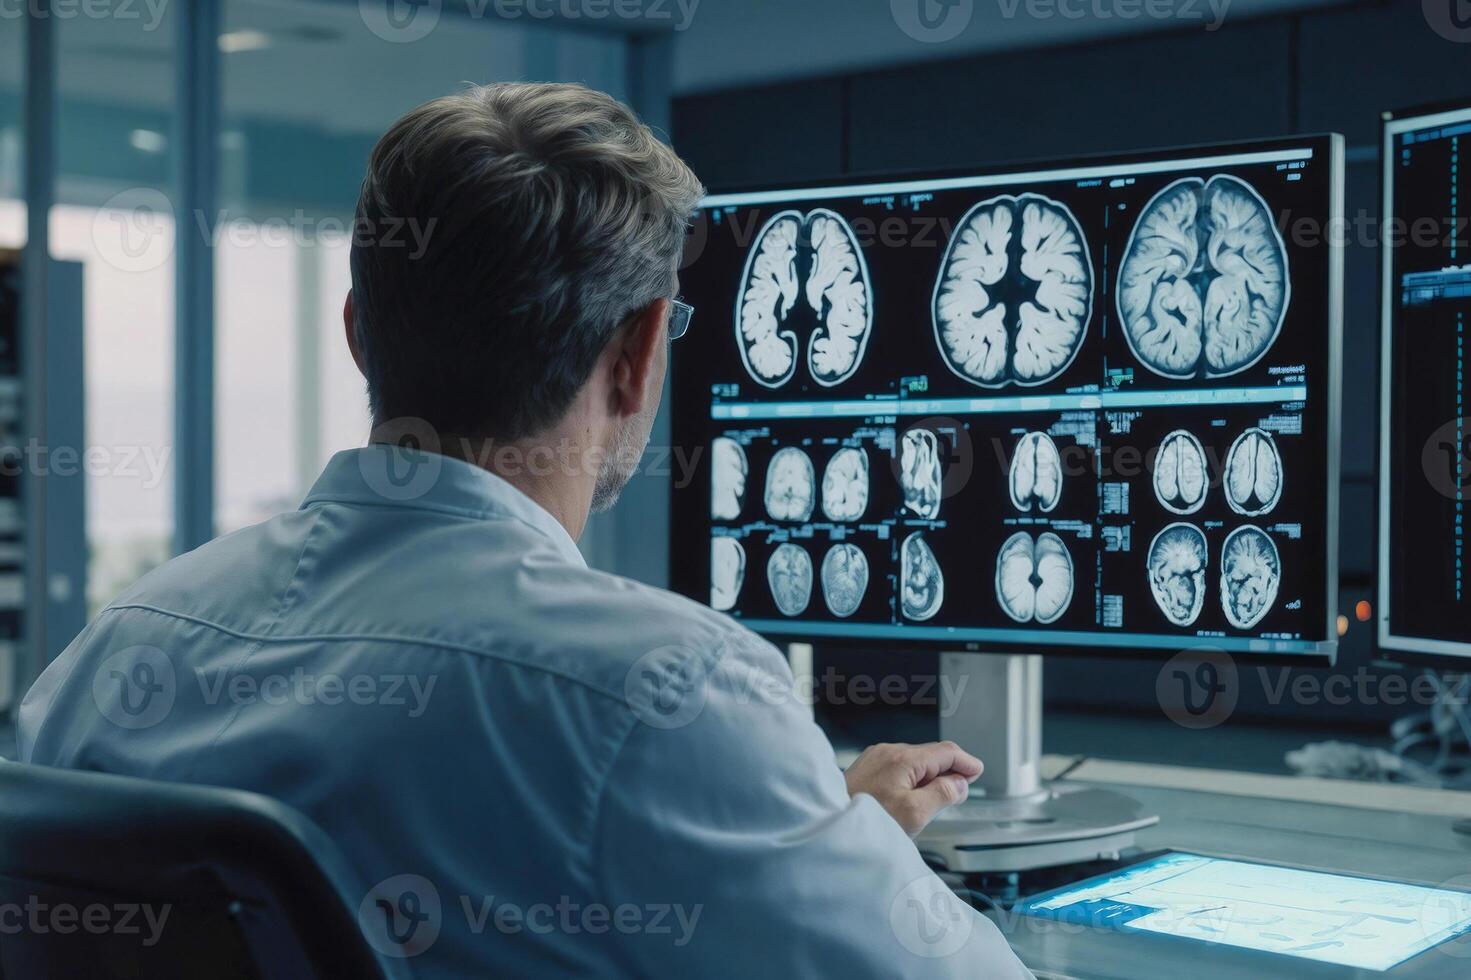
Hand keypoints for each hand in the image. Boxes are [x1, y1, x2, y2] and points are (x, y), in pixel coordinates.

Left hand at [843, 741, 982, 835]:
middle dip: (949, 770)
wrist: (827, 825)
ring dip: (929, 775)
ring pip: (913, 761)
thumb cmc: (866, 821)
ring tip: (937, 799)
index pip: (946, 751)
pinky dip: (912, 778)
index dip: (965, 762)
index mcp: (902, 758)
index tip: (977, 771)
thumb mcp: (915, 814)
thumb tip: (959, 783)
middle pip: (930, 755)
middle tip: (962, 790)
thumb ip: (942, 795)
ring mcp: (874, 759)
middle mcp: (887, 752)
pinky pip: (897, 767)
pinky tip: (912, 797)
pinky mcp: (865, 769)